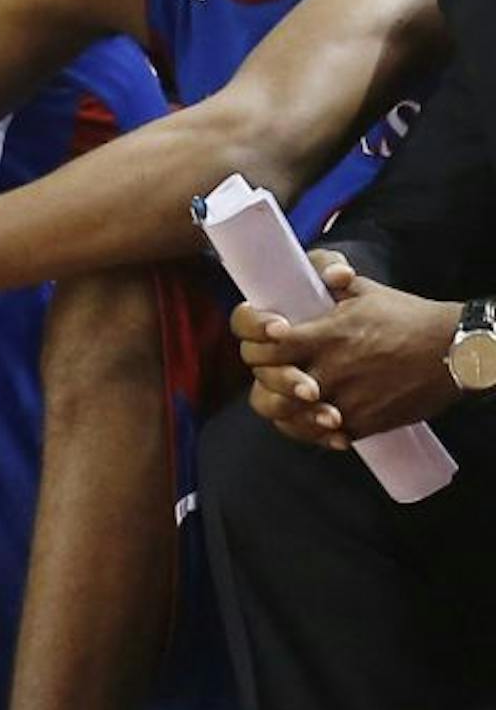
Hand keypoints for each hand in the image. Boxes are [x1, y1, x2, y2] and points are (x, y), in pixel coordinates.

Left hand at [232, 250, 461, 444]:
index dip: (255, 341)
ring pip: (287, 416)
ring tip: (292, 395)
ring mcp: (345, 400)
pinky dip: (313, 431)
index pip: (266, 344)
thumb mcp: (367, 290)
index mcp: (328, 334)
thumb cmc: (409, 318)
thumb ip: (332, 277)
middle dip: (265, 375)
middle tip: (276, 367)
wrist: (454, 352)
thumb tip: (322, 273)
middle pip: (267, 383)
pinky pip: (320, 437)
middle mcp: (332, 369)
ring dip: (284, 407)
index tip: (266, 336)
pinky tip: (316, 417)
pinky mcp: (362, 423)